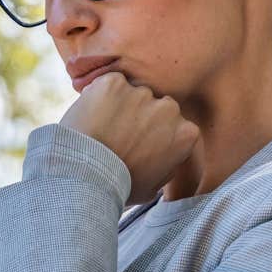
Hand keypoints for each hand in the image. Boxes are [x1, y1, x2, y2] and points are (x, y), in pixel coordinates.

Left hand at [59, 73, 198, 203]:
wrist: (86, 176)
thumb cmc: (118, 188)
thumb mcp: (152, 189)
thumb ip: (166, 167)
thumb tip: (165, 160)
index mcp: (185, 133)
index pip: (173, 124)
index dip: (154, 133)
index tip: (138, 144)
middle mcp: (169, 108)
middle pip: (154, 104)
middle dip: (139, 115)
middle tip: (117, 135)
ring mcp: (141, 93)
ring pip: (130, 93)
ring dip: (118, 105)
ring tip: (99, 129)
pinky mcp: (113, 83)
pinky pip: (107, 84)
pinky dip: (97, 96)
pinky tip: (89, 118)